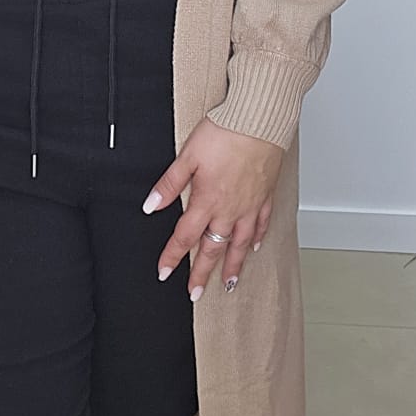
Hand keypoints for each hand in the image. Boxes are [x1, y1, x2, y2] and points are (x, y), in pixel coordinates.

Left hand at [142, 117, 282, 298]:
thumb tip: (150, 206)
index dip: (172, 257)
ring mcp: (250, 206)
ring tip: (227, 284)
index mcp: (207, 201)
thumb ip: (169, 185)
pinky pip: (261, 225)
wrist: (259, 122)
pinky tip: (254, 247)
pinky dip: (257, 239)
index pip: (185, 237)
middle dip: (201, 273)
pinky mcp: (265, 196)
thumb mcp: (188, 157)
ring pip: (240, 244)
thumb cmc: (224, 133)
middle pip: (213, 249)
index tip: (163, 272)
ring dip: (232, 266)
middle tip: (195, 293)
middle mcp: (229, 210)